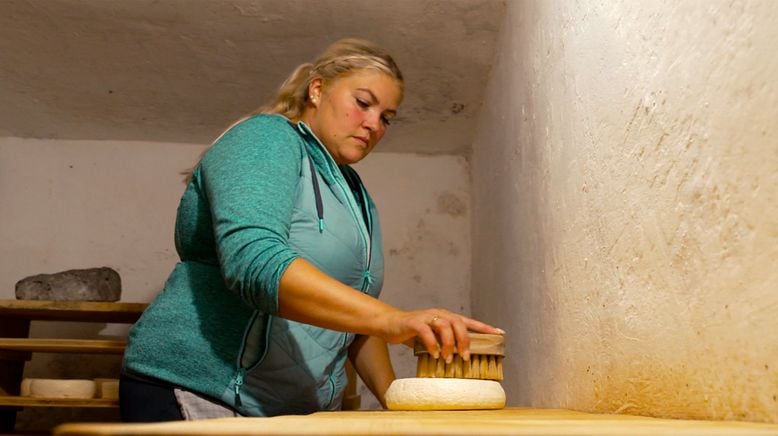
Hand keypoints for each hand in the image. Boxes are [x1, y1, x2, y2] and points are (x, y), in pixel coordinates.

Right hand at [376, 308, 503, 363]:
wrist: (389, 324)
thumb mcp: (432, 338)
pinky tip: (434, 355)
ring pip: (445, 326)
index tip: (499, 333)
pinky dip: (432, 344)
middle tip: (465, 357)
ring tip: (449, 358)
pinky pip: (426, 332)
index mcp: (446, 317)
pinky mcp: (414, 322)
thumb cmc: (412, 333)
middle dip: (465, 340)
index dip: (484, 327)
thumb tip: (459, 358)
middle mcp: (439, 314)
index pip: (469, 321)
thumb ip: (444, 343)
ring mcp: (426, 317)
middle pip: (459, 323)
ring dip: (449, 344)